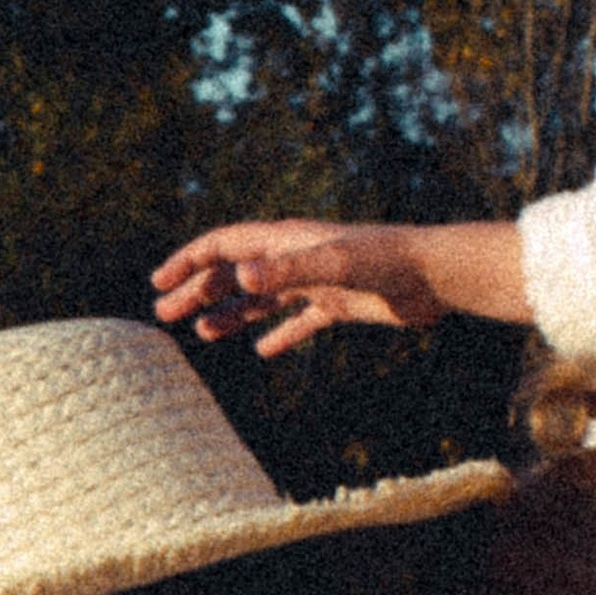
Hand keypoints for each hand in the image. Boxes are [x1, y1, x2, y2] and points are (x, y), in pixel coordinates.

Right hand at [151, 219, 531, 353]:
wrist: (435, 275)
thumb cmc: (386, 262)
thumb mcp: (334, 265)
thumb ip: (287, 272)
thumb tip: (239, 278)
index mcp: (286, 241)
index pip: (224, 246)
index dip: (189, 261)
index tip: (160, 283)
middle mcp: (297, 258)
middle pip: (236, 273)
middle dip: (199, 292)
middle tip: (166, 316)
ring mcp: (317, 282)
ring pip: (262, 299)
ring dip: (230, 314)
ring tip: (202, 336)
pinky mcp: (340, 305)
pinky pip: (300, 321)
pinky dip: (278, 335)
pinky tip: (263, 353)